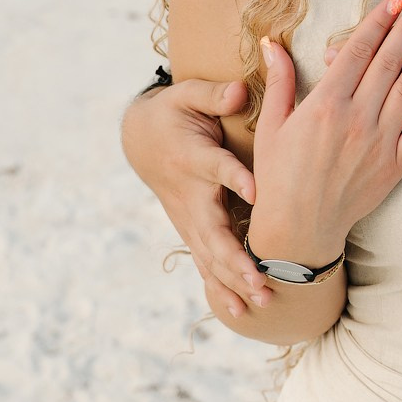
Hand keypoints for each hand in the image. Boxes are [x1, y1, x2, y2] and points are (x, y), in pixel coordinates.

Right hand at [121, 75, 268, 319]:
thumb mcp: (188, 95)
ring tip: (259, 301)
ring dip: (232, 279)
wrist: (141, 139)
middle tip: (260, 277)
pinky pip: (205, 262)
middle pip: (212, 228)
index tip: (257, 190)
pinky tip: (240, 312)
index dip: (234, 177)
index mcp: (193, 156)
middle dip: (235, 255)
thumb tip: (240, 89)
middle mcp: (190, 194)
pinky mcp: (190, 229)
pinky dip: (220, 287)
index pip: (216, 167)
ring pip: (209, 254)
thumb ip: (213, 94)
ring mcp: (188, 217)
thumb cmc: (175, 113)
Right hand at [248, 0, 401, 261]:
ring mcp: (379, 143)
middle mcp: (355, 119)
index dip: (378, 22)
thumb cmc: (278, 176)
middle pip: (388, 63)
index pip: (357, 51)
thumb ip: (280, 81)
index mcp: (324, 104)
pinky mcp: (395, 165)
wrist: (298, 228)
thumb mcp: (271, 126)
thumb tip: (272, 42)